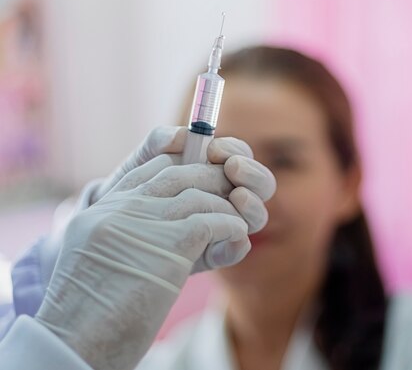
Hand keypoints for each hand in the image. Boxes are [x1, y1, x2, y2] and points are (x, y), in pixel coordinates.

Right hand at [35, 155, 254, 369]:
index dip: (179, 169)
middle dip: (208, 179)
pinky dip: (231, 225)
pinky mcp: (170, 243)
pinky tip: (237, 234)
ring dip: (224, 205)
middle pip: (177, 174)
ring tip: (238, 217)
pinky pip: (213, 221)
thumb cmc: (87, 314)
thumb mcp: (96, 261)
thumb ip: (125, 238)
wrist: (76, 339)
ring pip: (198, 195)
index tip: (198, 180)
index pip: (147, 171)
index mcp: (104, 209)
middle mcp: (123, 208)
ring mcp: (145, 221)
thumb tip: (164, 234)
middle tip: (229, 191)